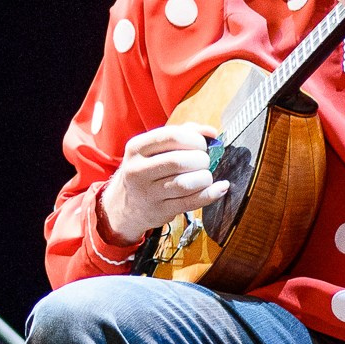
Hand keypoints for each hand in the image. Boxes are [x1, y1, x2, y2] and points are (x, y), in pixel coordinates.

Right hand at [102, 123, 228, 243]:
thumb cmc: (146, 170)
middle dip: (201, 159)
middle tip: (204, 161)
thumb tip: (211, 132)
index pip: (171, 137)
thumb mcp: (153, 149)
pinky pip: (191, 202)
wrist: (124, 205)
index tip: (202, 144)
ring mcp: (148, 193)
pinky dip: (211, 194)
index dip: (194, 139)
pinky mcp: (160, 211)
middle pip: (179, 161)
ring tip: (206, 176)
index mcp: (136, 147)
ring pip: (185, 184)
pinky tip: (220, 187)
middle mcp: (138, 170)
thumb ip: (182, 134)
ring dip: (205, 178)